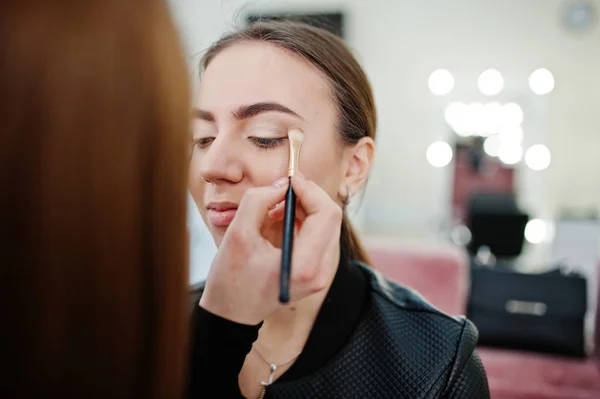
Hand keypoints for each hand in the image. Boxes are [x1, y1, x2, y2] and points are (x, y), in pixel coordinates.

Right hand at [199, 175, 342, 324]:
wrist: (231, 314)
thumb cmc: (230, 277)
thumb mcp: (238, 233)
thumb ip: (259, 201)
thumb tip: (282, 184)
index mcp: (304, 266)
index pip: (326, 215)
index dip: (310, 190)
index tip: (288, 180)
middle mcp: (320, 272)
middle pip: (331, 218)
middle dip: (308, 197)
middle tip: (283, 189)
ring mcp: (321, 275)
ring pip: (327, 225)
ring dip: (305, 208)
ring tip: (274, 208)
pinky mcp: (316, 273)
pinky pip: (319, 236)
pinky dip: (303, 222)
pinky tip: (279, 220)